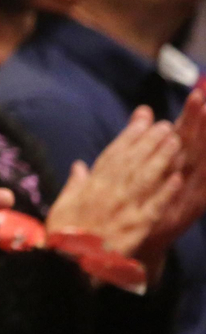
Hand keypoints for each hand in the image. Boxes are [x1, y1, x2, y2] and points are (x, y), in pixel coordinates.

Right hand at [46, 105, 180, 279]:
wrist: (67, 267)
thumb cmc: (62, 238)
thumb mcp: (61, 206)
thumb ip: (74, 184)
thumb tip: (80, 165)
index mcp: (90, 187)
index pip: (113, 154)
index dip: (129, 135)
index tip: (142, 119)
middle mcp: (108, 193)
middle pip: (132, 161)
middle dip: (149, 141)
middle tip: (165, 124)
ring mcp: (123, 209)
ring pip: (145, 178)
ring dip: (161, 158)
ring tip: (176, 141)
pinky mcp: (136, 228)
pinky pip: (154, 206)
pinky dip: (166, 192)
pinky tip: (178, 177)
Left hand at [149, 88, 205, 247]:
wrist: (135, 239)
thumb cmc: (138, 200)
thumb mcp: (138, 166)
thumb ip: (142, 139)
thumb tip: (143, 110)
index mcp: (172, 163)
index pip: (183, 135)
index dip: (190, 116)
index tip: (197, 94)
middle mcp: (187, 176)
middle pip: (196, 145)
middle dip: (202, 124)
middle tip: (205, 100)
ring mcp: (190, 193)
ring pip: (203, 165)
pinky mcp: (190, 212)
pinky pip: (202, 194)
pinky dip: (204, 181)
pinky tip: (205, 167)